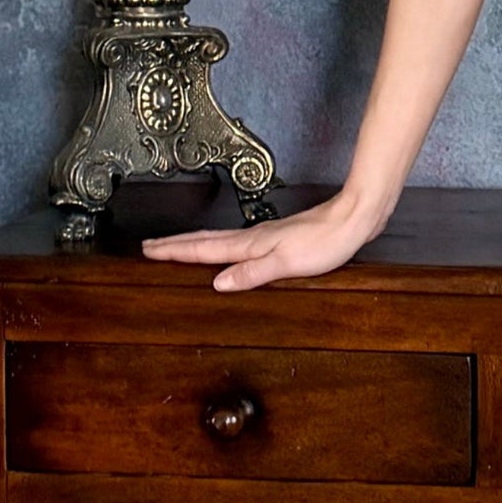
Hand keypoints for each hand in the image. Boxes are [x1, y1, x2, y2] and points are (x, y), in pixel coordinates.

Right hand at [139, 186, 390, 291]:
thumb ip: (252, 273)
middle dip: (175, 244)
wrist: (354, 219)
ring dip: (193, 243)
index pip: (204, 249)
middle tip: (147, 246)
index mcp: (251, 244)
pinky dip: (219, 245)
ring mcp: (265, 237)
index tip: (147, 251)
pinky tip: (225, 251)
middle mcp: (254, 238)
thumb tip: (218, 283)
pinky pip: (236, 242)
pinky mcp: (279, 239)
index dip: (174, 251)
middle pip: (205, 240)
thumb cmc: (326, 242)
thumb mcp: (287, 263)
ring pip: (219, 240)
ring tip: (174, 247)